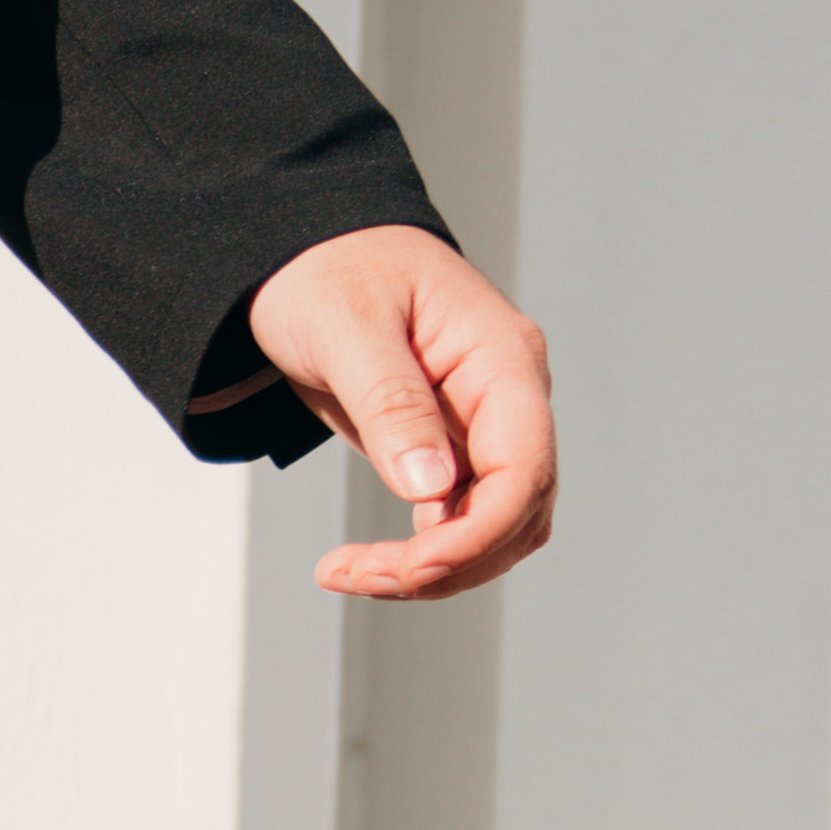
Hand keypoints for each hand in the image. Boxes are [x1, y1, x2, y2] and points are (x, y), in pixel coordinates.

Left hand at [239, 225, 552, 600]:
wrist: (305, 254)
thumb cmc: (326, 273)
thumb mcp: (349, 330)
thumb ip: (392, 406)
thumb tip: (432, 491)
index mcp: (502, 359)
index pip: (525, 468)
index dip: (478, 533)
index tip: (411, 567)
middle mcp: (508, 395)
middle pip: (519, 510)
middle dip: (450, 562)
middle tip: (353, 575)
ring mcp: (484, 423)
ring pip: (496, 524)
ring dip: (436, 566)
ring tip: (348, 572)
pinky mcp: (452, 445)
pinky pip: (462, 517)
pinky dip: (423, 551)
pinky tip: (367, 562)